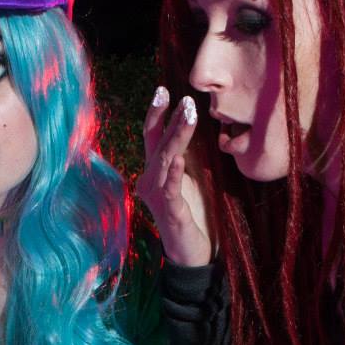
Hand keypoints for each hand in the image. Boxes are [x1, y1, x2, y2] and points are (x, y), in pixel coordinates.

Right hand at [137, 86, 213, 266]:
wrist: (193, 254)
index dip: (155, 114)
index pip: (152, 137)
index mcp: (156, 173)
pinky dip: (174, 173)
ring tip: (188, 115)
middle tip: (184, 98)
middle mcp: (150, 182)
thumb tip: (191, 130)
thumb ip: (187, 158)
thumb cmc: (194, 217)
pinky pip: (170, 189)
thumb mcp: (192, 180)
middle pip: (156, 144)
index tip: (163, 90)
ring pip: (164, 161)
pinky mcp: (169, 212)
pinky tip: (180, 159)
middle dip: (169, 119)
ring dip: (177, 136)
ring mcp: (157, 198)